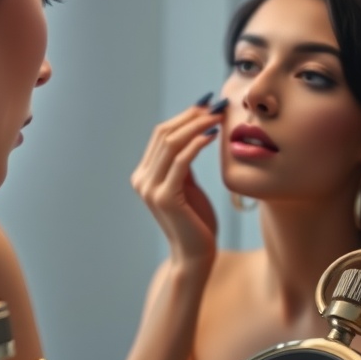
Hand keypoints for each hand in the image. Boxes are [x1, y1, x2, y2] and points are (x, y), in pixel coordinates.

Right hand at [130, 99, 226, 266]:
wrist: (195, 255)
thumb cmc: (196, 221)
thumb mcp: (187, 186)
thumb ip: (183, 163)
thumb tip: (194, 131)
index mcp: (144, 174)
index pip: (161, 134)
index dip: (185, 116)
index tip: (208, 104)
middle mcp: (142, 179)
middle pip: (164, 134)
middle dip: (192, 116)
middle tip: (216, 106)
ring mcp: (150, 188)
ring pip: (171, 143)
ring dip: (197, 126)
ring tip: (218, 117)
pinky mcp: (165, 197)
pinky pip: (181, 161)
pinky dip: (197, 144)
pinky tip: (213, 136)